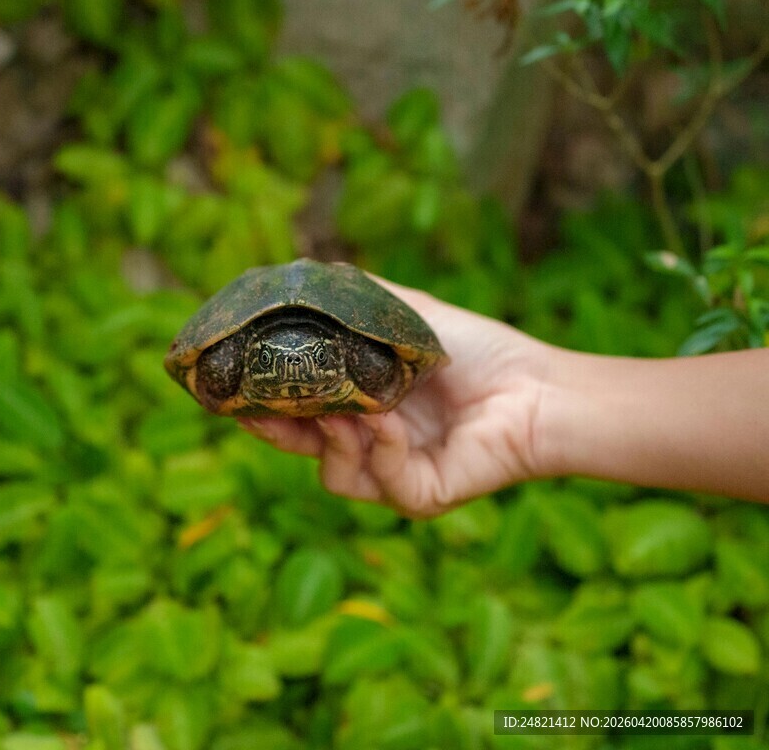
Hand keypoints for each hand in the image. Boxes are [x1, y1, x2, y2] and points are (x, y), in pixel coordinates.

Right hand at [238, 278, 552, 516]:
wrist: (534, 385)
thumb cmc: (476, 350)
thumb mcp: (406, 318)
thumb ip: (357, 303)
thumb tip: (305, 273)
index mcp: (363, 411)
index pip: (302, 416)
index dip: (267, 405)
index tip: (236, 389)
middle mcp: (373, 448)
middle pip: (305, 451)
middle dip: (277, 431)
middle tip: (252, 409)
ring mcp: (394, 477)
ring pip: (334, 475)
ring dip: (335, 440)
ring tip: (347, 410)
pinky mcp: (419, 498)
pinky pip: (379, 483)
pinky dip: (380, 450)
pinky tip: (389, 423)